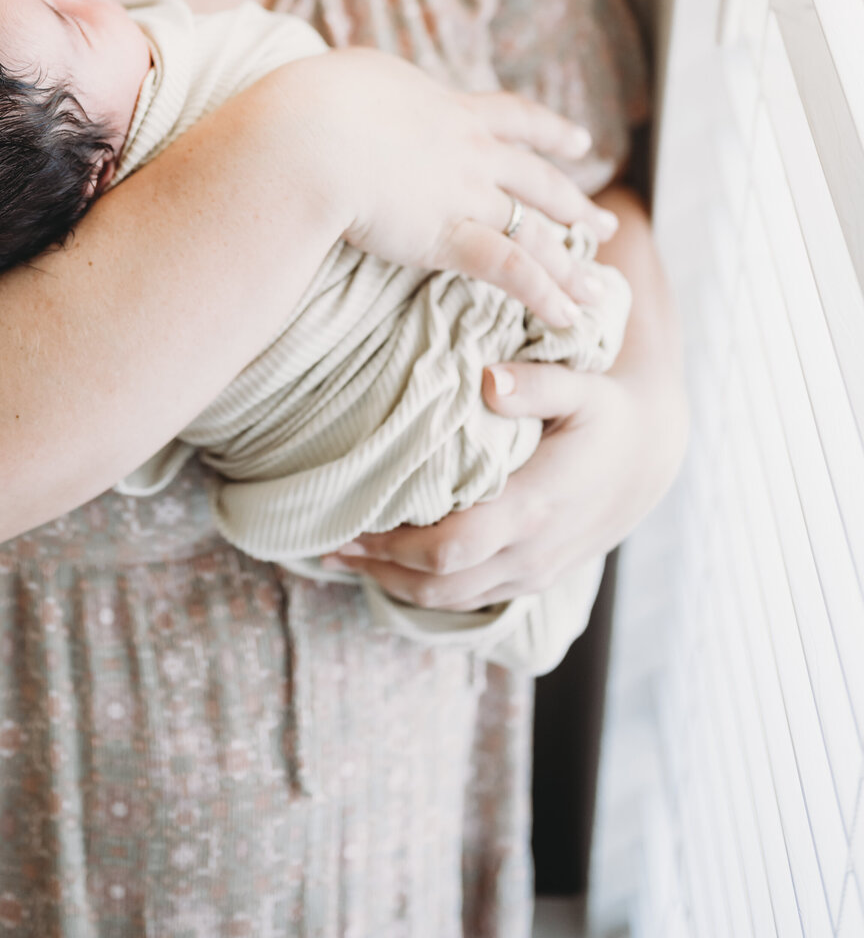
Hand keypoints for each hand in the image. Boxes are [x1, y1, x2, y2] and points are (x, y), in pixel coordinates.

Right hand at [294, 48, 618, 326]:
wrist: (312, 134)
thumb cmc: (315, 101)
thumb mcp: (355, 77)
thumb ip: (372, 88)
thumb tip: (361, 89)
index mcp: (449, 109)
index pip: (513, 118)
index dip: (550, 130)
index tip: (580, 141)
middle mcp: (470, 152)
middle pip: (539, 180)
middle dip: (574, 204)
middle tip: (604, 222)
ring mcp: (464, 195)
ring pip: (535, 232)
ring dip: (570, 264)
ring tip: (597, 290)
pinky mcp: (448, 236)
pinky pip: (511, 271)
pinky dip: (543, 296)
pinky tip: (566, 318)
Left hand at [323, 188, 687, 609]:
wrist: (650, 456)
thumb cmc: (607, 414)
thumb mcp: (583, 388)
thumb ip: (537, 384)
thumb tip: (488, 378)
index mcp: (534, 506)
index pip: (451, 547)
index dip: (394, 546)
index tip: (349, 521)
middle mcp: (530, 552)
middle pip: (439, 584)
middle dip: (379, 569)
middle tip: (327, 541)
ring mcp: (532, 572)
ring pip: (450, 600)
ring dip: (394, 583)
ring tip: (345, 554)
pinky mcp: (531, 576)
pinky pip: (469, 597)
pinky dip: (425, 587)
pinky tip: (392, 564)